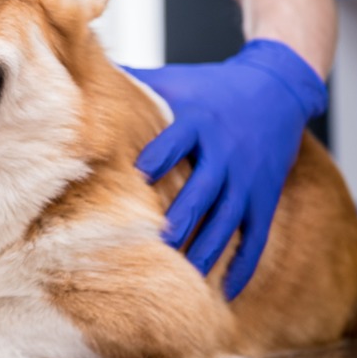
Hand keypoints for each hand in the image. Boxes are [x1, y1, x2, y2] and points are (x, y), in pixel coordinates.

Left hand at [124, 40, 326, 299]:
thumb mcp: (176, 80)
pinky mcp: (265, 196)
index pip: (177, 140)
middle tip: (160, 244)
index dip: (160, 157)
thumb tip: (79, 67)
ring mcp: (248, 178)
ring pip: (228, 220)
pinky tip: (227, 290)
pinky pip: (256, 236)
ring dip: (208, 250)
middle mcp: (226, 152)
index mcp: (199, 121)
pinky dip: (244, 265)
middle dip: (183, 218)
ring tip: (187, 276)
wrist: (277, 88)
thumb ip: (134, 82)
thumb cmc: (212, 86)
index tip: (139, 176)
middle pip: (203, 189)